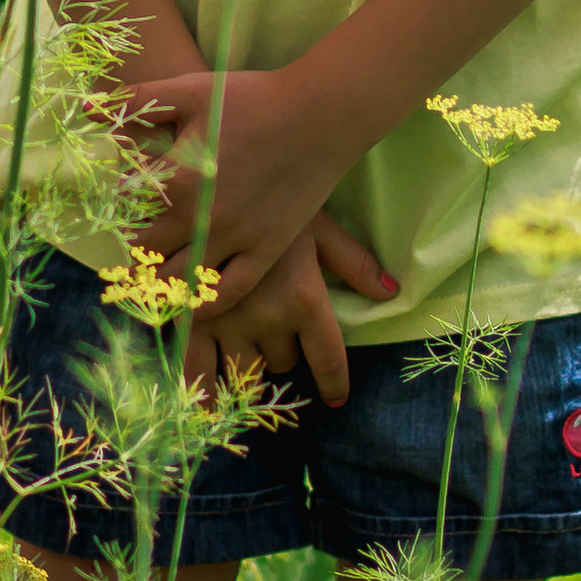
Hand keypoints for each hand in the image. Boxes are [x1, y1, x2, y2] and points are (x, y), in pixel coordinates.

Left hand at [134, 65, 367, 311]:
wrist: (318, 113)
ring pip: (180, 281)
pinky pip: (227, 292)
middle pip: (146, 255)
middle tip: (125, 256)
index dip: (113, 216)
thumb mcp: (190, 91)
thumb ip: (136, 101)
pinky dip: (203, 302)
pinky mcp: (265, 251)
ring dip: (158, 284)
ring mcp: (234, 239)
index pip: (125, 212)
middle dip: (131, 256)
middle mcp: (200, 218)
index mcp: (176, 180)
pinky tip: (190, 300)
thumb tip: (86, 108)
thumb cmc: (252, 97)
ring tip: (149, 280)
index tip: (112, 217)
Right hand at [186, 212, 396, 412]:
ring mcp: (226, 322)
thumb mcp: (317, 227)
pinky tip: (207, 398)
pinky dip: (205, 387)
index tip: (335, 398)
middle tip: (274, 325)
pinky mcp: (190, 319)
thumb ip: (353, 262)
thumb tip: (391, 291)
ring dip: (249, 362)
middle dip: (282, 349)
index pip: (327, 359)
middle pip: (283, 362)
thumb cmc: (271, 199)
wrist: (211, 182)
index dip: (333, 382)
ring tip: (244, 346)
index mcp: (303, 297)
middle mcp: (267, 318)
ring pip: (246, 370)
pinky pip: (199, 370)